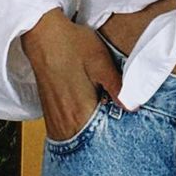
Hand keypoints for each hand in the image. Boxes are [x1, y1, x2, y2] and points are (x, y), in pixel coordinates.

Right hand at [20, 9, 127, 141]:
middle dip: (102, 131)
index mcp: (81, 113)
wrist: (43, 34)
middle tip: (110, 110)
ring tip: (98, 109)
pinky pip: (65, 131)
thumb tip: (132, 107)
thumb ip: (116, 86)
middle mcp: (65, 122)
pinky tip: (83, 109)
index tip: (122, 116)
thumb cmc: (72, 44)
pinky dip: (77, 126)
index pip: (104, 135)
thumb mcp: (100, 60)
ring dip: (89, 129)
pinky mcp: (48, 114)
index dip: (116, 127)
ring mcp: (54, 120)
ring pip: (77, 137)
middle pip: (89, 141)